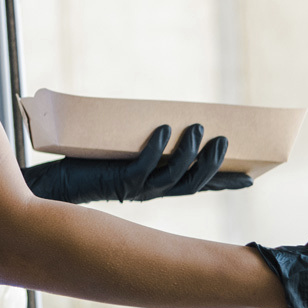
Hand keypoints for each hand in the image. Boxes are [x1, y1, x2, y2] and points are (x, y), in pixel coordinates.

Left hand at [21, 124, 252, 203]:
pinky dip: (156, 148)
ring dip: (189, 152)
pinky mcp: (117, 180)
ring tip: (198, 128)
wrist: (55, 183)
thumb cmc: (88, 164)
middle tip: (225, 140)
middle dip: (213, 164)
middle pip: (193, 183)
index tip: (253, 177)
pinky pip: (143, 166)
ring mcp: (135, 188)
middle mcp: (151, 191)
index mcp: (157, 186)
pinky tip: (163, 129)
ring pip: (173, 177)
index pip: (199, 187)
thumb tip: (163, 116)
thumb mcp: (124, 150)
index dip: (225, 183)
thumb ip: (143, 142)